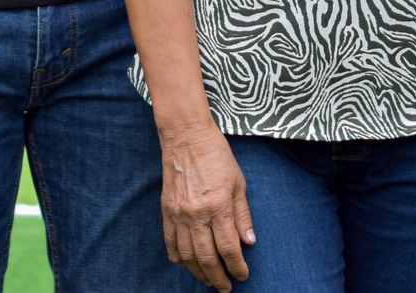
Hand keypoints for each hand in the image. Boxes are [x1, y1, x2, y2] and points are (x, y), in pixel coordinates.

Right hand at [160, 124, 254, 289]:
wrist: (186, 137)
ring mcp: (179, 214)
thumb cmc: (216, 157)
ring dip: (199, 273)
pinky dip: (179, 259)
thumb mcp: (238, 183)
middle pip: (207, 258)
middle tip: (226, 287)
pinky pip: (170, 244)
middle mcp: (197, 214)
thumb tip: (249, 242)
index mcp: (218, 206)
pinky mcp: (166, 211)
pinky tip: (188, 264)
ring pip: (187, 256)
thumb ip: (243, 215)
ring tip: (209, 280)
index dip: (237, 267)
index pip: (229, 248)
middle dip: (218, 278)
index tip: (243, 275)